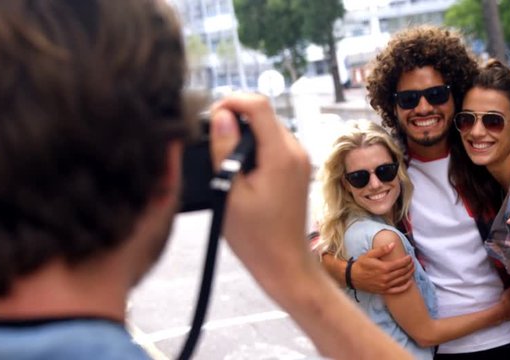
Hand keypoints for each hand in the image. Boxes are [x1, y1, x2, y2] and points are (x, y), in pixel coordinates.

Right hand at [210, 94, 313, 292]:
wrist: (285, 264)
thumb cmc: (256, 237)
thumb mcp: (230, 192)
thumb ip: (225, 150)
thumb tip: (222, 116)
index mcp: (281, 155)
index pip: (259, 105)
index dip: (232, 101)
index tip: (209, 116)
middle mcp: (296, 151)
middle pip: (264, 115)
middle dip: (236, 118)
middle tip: (209, 138)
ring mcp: (300, 160)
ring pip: (268, 129)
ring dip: (244, 134)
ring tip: (221, 156)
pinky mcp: (297, 169)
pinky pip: (274, 145)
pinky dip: (255, 148)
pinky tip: (239, 169)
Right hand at [351, 243, 413, 293]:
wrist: (352, 277)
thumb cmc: (361, 265)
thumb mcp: (370, 254)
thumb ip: (382, 250)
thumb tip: (393, 245)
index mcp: (383, 267)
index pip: (400, 264)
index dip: (407, 260)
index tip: (410, 257)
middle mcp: (386, 277)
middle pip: (402, 271)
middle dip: (409, 266)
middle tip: (412, 262)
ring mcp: (385, 285)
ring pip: (402, 280)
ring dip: (409, 274)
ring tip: (412, 269)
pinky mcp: (383, 291)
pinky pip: (397, 290)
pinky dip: (405, 286)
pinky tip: (409, 282)